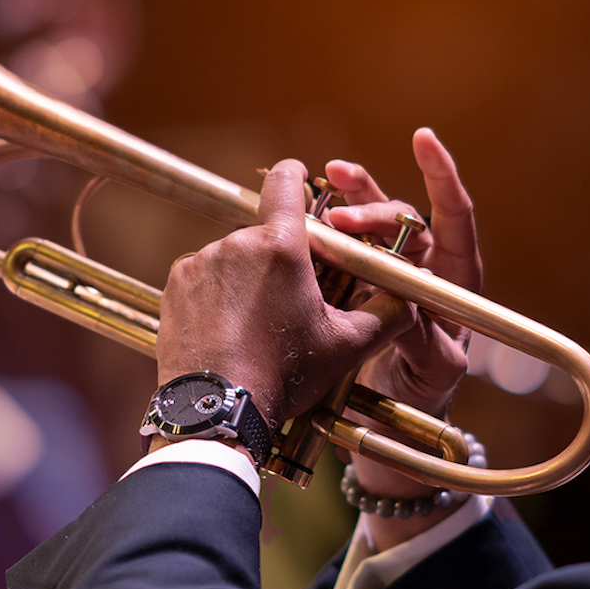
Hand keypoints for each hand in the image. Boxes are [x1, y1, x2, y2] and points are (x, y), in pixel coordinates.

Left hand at [157, 160, 413, 430]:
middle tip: (293, 300)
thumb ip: (388, 315)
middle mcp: (236, 243)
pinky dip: (218, 296)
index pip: (286, 180)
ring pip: (234, 258)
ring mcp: (200, 263)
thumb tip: (414, 297)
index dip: (298, 176)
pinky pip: (204, 278)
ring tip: (258, 326)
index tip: (304, 180)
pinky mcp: (175, 286)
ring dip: (248, 280)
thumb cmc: (285, 375)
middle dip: (281, 258)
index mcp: (282, 246)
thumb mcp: (348, 347)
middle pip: (265, 234)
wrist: (217, 412)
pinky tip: (230, 331)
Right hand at [324, 128, 481, 419]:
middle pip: (402, 218)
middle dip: (371, 208)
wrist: (386, 429)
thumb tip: (408, 305)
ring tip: (325, 188)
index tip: (423, 140)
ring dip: (348, 201)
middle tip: (338, 220)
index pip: (455, 219)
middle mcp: (422, 270)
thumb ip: (425, 340)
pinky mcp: (353, 285)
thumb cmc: (422, 399)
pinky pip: (341, 246)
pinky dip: (324, 228)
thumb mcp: (433, 373)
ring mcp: (386, 274)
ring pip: (369, 223)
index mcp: (454, 285)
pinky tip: (303, 216)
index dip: (442, 177)